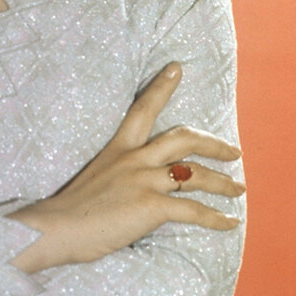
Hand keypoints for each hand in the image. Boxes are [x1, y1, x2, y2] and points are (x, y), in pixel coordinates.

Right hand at [9, 62, 243, 272]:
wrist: (57, 227)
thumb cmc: (72, 209)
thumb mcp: (97, 178)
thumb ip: (120, 175)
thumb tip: (139, 186)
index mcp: (118, 149)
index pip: (142, 108)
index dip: (161, 86)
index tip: (177, 67)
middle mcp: (134, 159)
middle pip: (183, 139)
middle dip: (214, 144)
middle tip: (234, 151)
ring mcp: (143, 180)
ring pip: (195, 174)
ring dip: (223, 183)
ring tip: (239, 189)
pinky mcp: (150, 205)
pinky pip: (193, 210)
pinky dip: (216, 218)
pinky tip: (230, 223)